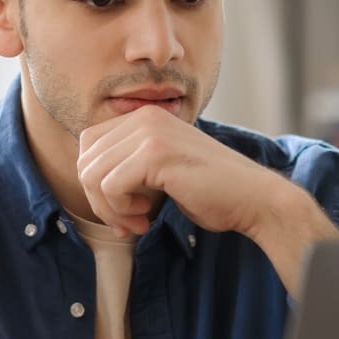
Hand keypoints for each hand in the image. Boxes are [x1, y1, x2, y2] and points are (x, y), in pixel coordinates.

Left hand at [76, 105, 286, 239]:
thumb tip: (89, 181)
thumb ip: (130, 164)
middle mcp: (144, 117)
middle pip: (86, 160)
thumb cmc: (212, 191)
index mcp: (144, 116)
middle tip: (127, 222)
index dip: (97, 184)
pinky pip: (109, 186)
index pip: (89, 145)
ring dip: (110, 209)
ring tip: (136, 222)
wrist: (253, 198)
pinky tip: (146, 218)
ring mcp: (149, 133)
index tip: (121, 209)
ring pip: (92, 175)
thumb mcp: (162, 168)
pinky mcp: (155, 154)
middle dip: (99, 200)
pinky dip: (120, 211)